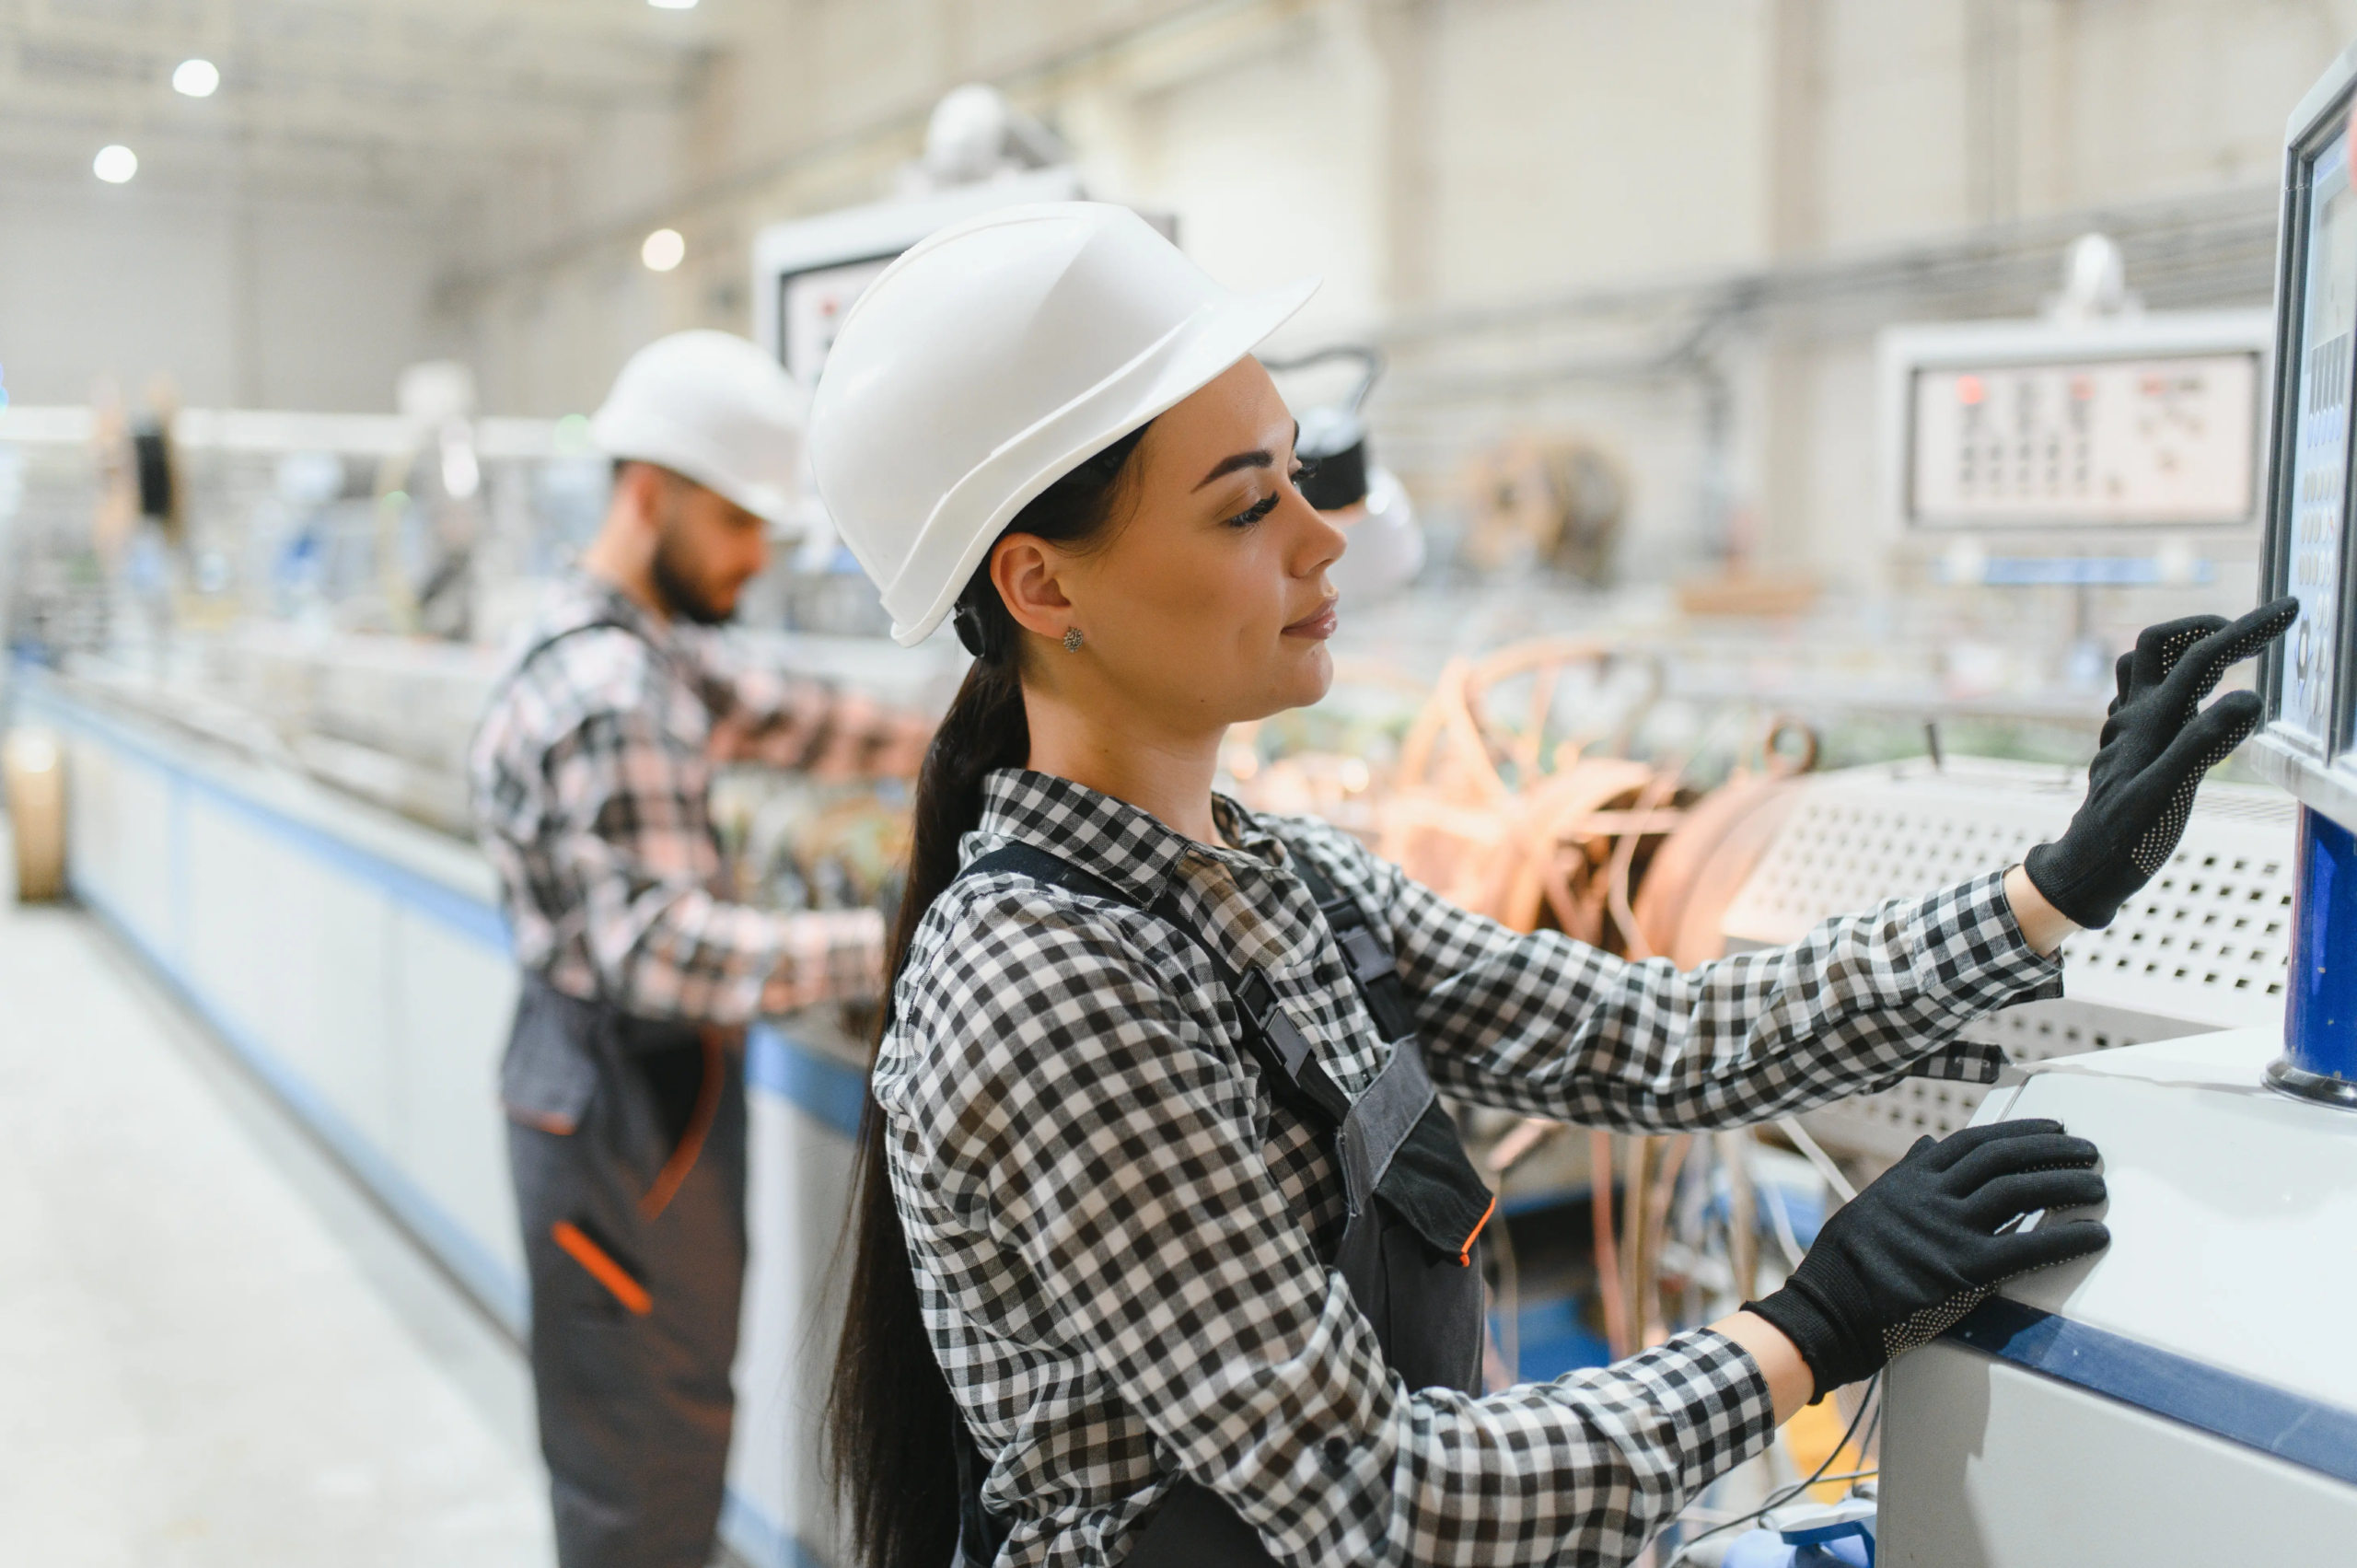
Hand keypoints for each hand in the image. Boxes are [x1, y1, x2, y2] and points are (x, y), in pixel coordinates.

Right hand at [1745, 1120, 2108, 1400]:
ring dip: (2066, 1184)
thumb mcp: (1868, 1205)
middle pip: (2004, 1158)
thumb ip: (1905, 1176)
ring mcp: (1948, 1231)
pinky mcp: (1965, 1270)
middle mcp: (1931, 1197)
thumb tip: (1927, 1145)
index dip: (2019, 1132)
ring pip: (2020, 1191)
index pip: (1974, 1142)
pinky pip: (2027, 1247)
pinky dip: (2067, 1237)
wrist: (1828, 1310)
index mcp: (1909, 1180)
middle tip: (2088, 1151)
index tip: (2051, 1128)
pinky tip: (2094, 1233)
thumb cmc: (1843, 1265)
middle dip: (2053, 1149)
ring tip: (2096, 1184)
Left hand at [2025, 598, 2297, 928]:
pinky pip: (2143, 694)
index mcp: (2150, 720)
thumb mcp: (2170, 795)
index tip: (2289, 609)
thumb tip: (2248, 699)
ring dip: (2185, 649)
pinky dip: (2174, 681)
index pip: (2202, 656)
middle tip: (2252, 632)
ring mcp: (2125, 729)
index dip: (2248, 628)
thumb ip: (2204, 744)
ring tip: (2228, 655)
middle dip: (2206, 626)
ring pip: (2143, 665)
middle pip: (2159, 643)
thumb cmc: (2127, 839)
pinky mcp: (2125, 746)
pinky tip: (2194, 698)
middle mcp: (2133, 716)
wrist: (2086, 868)